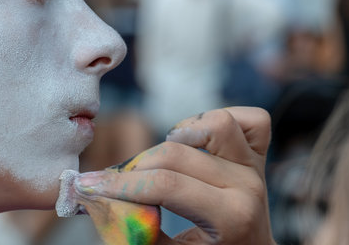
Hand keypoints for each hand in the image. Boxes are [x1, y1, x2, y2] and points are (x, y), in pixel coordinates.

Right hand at [76, 107, 275, 244]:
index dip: (121, 184)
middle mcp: (248, 186)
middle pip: (178, 153)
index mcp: (232, 219)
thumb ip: (137, 231)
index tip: (89, 185)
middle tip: (115, 181)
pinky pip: (251, 118)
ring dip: (180, 135)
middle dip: (136, 165)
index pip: (166, 185)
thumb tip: (94, 200)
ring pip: (217, 123)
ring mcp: (256, 167)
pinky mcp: (259, 154)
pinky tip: (195, 139)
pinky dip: (218, 122)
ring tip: (162, 157)